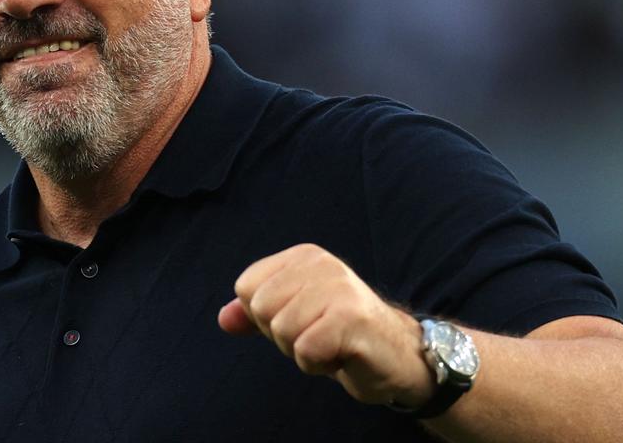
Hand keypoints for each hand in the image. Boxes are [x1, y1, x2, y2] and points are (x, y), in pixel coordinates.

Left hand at [218, 243, 435, 407]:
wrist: (398, 356)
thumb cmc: (341, 336)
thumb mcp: (294, 320)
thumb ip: (256, 316)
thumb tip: (224, 318)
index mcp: (303, 257)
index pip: (246, 288)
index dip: (265, 317)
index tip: (301, 321)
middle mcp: (321, 264)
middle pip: (260, 309)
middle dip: (283, 336)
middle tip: (318, 335)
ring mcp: (338, 288)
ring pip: (282, 331)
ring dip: (303, 352)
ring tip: (331, 344)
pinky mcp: (351, 318)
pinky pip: (305, 351)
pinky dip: (318, 365)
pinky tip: (341, 355)